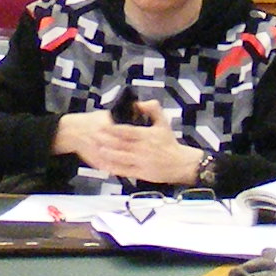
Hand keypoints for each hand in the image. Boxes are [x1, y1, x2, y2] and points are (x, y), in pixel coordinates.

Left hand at [64, 105, 203, 186]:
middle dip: (106, 140)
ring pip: (121, 158)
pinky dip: (114, 168)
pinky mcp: (141, 173)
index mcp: (146, 135)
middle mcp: (143, 148)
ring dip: (108, 154)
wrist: (181, 163)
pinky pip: (125, 170)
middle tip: (94, 136)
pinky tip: (105, 165)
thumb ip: (153, 109)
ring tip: (97, 149)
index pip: (126, 131)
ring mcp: (141, 161)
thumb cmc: (170, 143)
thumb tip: (139, 103)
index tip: (101, 125)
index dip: (113, 129)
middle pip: (121, 144)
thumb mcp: (164, 122)